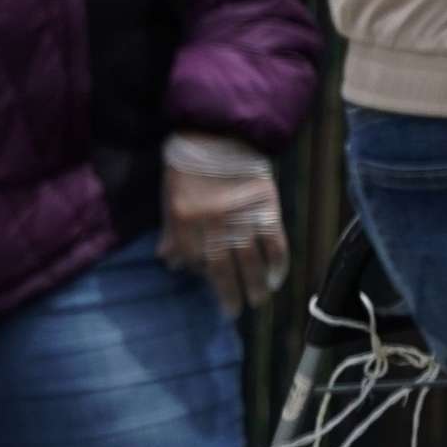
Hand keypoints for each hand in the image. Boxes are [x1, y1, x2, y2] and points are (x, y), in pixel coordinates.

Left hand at [160, 132, 289, 318]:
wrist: (221, 133)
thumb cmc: (189, 165)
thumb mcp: (170, 198)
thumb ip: (171, 231)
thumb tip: (170, 262)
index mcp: (184, 223)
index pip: (192, 260)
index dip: (200, 275)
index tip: (208, 287)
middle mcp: (212, 226)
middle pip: (221, 269)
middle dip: (228, 294)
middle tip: (233, 313)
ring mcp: (241, 218)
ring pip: (249, 261)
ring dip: (254, 285)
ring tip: (257, 302)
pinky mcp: (267, 208)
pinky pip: (274, 242)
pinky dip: (277, 262)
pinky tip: (276, 278)